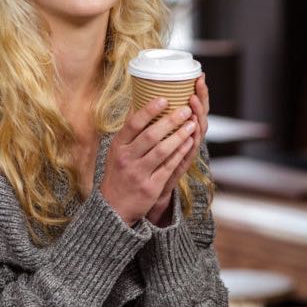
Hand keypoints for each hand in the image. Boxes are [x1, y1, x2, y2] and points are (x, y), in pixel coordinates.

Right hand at [100, 89, 203, 225]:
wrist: (114, 207)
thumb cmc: (120, 172)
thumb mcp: (118, 151)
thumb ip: (130, 131)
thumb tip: (141, 102)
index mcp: (118, 146)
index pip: (133, 124)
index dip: (149, 110)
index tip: (164, 99)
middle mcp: (126, 159)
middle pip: (151, 135)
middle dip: (171, 121)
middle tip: (186, 109)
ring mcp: (138, 173)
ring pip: (162, 150)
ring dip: (180, 135)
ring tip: (192, 123)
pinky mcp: (151, 186)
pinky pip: (169, 166)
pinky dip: (181, 152)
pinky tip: (190, 142)